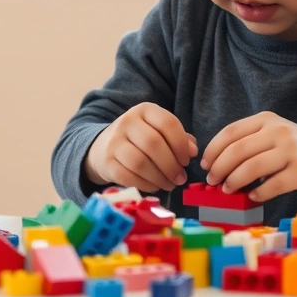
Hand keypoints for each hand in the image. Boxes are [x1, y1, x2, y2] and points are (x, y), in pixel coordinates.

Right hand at [84, 102, 198, 192]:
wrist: (103, 147)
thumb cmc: (140, 140)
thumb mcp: (159, 131)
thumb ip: (179, 138)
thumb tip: (193, 151)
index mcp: (145, 110)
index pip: (168, 123)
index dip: (181, 144)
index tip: (187, 160)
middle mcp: (127, 121)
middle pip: (154, 144)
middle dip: (171, 165)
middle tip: (180, 178)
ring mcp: (114, 141)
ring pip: (140, 162)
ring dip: (160, 178)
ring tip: (170, 184)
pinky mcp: (107, 162)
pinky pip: (129, 177)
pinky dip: (146, 185)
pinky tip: (155, 186)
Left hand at [200, 111, 296, 202]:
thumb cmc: (296, 150)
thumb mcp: (273, 136)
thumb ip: (248, 144)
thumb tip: (215, 164)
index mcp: (267, 120)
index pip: (230, 132)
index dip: (213, 150)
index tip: (205, 164)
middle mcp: (278, 131)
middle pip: (237, 151)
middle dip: (219, 168)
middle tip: (212, 181)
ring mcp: (291, 151)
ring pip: (251, 168)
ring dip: (234, 182)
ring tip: (228, 190)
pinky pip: (271, 185)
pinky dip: (257, 193)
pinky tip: (252, 196)